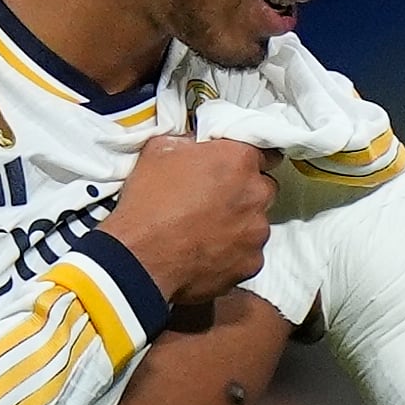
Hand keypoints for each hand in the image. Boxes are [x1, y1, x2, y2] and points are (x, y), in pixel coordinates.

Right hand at [108, 135, 276, 303]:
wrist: (140, 257)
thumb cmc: (149, 204)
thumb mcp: (159, 151)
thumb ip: (189, 142)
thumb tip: (195, 145)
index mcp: (239, 160)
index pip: (264, 153)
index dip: (245, 161)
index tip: (233, 168)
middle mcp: (256, 194)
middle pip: (262, 189)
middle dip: (243, 193)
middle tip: (213, 200)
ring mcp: (257, 231)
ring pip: (256, 223)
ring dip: (239, 224)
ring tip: (206, 230)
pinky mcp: (251, 262)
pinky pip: (249, 254)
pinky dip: (233, 253)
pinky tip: (208, 251)